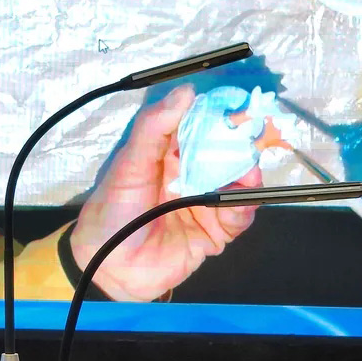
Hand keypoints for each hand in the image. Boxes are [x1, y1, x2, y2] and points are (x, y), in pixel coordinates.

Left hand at [70, 85, 261, 300]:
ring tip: (248, 176)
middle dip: (241, 149)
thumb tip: (186, 91)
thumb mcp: (130, 164)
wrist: (111, 268)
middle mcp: (192, 176)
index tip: (238, 107)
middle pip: (227, 156)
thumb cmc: (113, 211)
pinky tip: (237, 205)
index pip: (202, 128)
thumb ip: (154, 127)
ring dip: (247, 179)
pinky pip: (238, 218)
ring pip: (238, 186)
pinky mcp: (215, 233)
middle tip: (250, 143)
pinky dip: (243, 209)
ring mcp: (205, 205)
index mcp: (170, 154)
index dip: (221, 118)